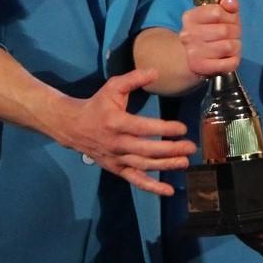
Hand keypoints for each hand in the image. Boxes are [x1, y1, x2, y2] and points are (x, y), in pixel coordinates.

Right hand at [52, 67, 195, 195]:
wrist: (72, 127)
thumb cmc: (97, 105)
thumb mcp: (113, 87)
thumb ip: (134, 78)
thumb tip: (156, 71)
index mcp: (116, 122)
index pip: (143, 128)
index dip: (163, 129)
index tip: (183, 128)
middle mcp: (116, 143)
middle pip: (146, 150)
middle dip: (170, 150)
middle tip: (190, 147)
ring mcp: (116, 159)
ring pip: (144, 165)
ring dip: (166, 166)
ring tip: (185, 163)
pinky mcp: (116, 169)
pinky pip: (135, 180)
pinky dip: (152, 187)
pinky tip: (168, 191)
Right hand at [179, 0, 241, 75]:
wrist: (192, 58)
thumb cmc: (210, 31)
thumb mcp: (218, 13)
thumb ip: (227, 4)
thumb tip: (230, 0)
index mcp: (190, 17)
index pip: (218, 12)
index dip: (229, 16)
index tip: (228, 20)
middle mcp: (188, 35)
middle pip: (225, 30)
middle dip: (235, 32)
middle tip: (232, 35)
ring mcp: (193, 53)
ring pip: (229, 46)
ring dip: (236, 45)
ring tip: (230, 45)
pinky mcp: (202, 68)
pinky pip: (231, 63)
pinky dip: (234, 59)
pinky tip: (228, 57)